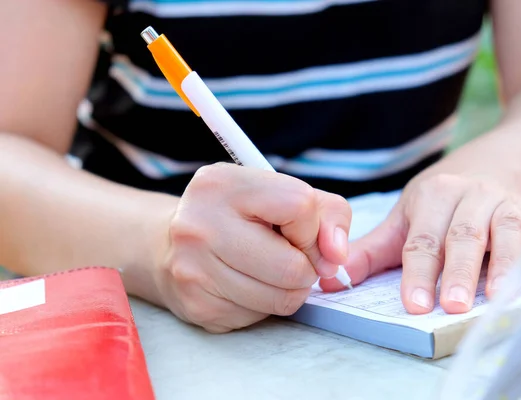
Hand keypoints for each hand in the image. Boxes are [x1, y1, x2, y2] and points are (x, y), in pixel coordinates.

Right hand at [150, 163, 350, 332]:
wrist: (170, 244)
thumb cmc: (240, 216)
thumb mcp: (284, 194)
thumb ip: (328, 214)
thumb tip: (336, 256)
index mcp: (223, 184)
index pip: (299, 206)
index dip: (312, 227)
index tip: (300, 231)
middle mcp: (200, 224)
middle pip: (292, 266)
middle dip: (305, 268)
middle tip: (291, 258)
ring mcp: (194, 268)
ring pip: (281, 299)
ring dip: (289, 290)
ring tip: (269, 270)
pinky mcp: (197, 305)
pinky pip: (259, 317)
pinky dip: (264, 304)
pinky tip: (246, 284)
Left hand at [320, 174, 520, 313]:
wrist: (487, 168)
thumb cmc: (438, 207)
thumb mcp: (402, 222)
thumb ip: (371, 253)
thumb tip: (330, 282)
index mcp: (432, 196)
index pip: (421, 240)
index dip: (418, 273)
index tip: (415, 304)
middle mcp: (470, 195)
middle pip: (462, 236)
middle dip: (457, 272)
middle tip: (452, 306)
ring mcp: (505, 202)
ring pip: (505, 232)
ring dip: (504, 263)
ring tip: (499, 296)